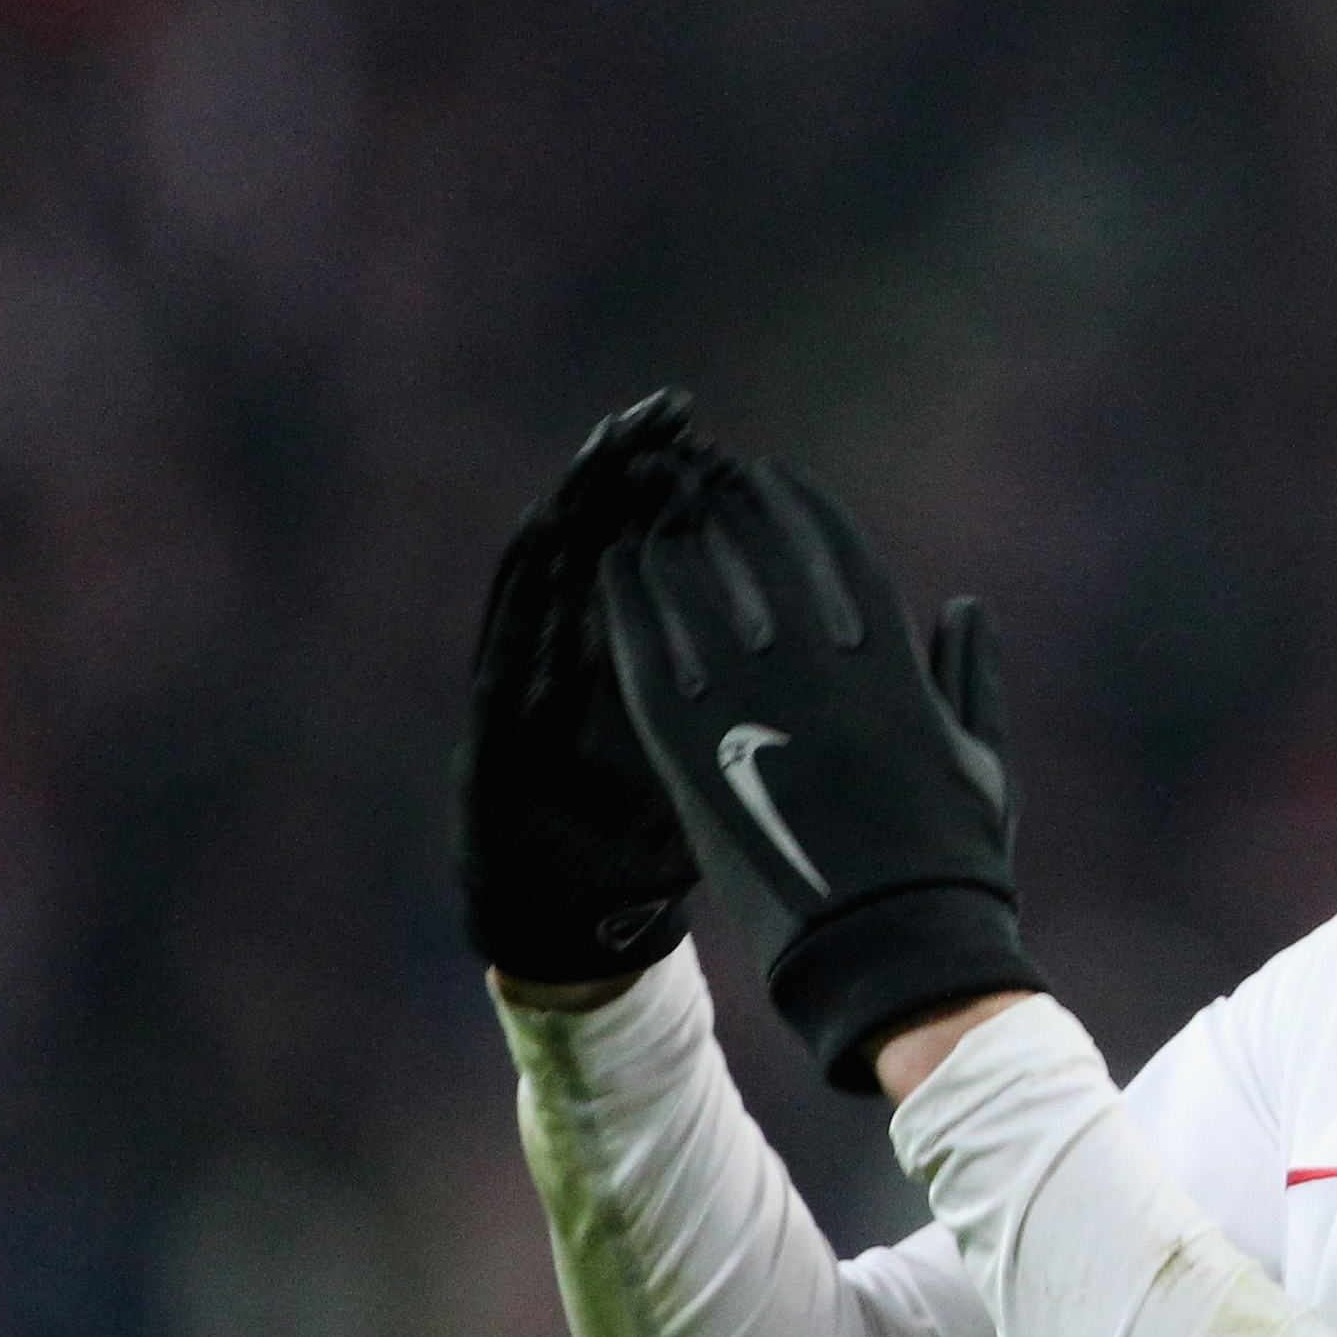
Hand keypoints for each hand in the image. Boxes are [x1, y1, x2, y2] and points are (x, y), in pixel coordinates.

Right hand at [454, 389, 709, 985]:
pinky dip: (528, 593)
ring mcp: (539, 689)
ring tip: (608, 452)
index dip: (699, 501)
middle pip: (613, 547)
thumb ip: (754, 703)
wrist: (566, 923)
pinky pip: (512, 647)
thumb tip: (837, 648)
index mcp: (646, 670)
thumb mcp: (714, 772)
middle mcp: (583, 660)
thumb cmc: (645, 847)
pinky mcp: (499, 732)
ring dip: (579, 511)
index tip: (736, 444)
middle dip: (638, 478)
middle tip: (670, 413)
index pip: (674, 563)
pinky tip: (546, 538)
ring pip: (556, 577)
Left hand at [596, 449, 1042, 1091]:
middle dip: (723, 502)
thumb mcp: (984, 763)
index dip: (798, 504)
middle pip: (758, 551)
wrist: (894, 951)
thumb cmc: (954, 866)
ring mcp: (755, 711)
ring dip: (668, 538)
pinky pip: (647, 658)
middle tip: (692, 472)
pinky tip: (611, 575)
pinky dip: (627, 609)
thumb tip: (963, 608)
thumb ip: (972, 677)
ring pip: (696, 591)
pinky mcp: (696, 757)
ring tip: (645, 508)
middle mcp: (821, 669)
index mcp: (893, 662)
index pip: (835, 549)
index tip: (768, 474)